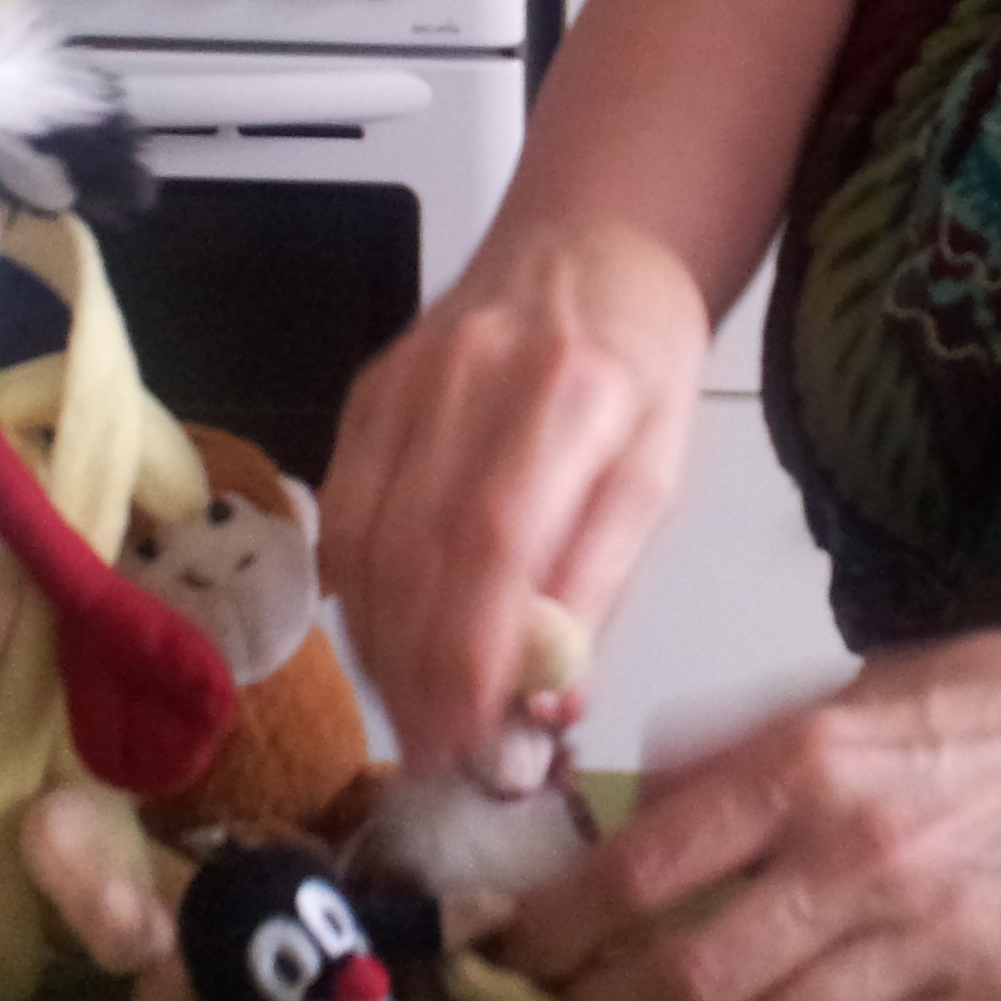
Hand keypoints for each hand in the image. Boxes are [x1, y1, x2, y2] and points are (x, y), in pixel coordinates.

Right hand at [319, 220, 706, 769]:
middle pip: (414, 549)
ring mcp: (403, 381)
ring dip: (379, 648)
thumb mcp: (659, 474)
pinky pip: (340, 514)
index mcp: (569, 392)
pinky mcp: (363, 393)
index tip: (471, 738)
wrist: (585, 244)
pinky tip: (384, 646)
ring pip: (361, 541)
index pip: (493, 537)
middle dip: (417, 673)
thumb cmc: (641, 367)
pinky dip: (355, 596)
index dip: (468, 650)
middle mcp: (470, 377)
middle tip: (439, 756)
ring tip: (416, 718)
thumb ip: (600, 583)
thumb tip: (547, 703)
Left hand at [501, 618, 1000, 1000]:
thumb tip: (633, 808)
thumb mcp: (843, 688)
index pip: (648, 870)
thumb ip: (734, 748)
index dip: (561, 925)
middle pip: (693, 979)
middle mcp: (859, 860)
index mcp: (812, 763)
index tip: (518, 946)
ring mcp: (925, 942)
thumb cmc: (985, 698)